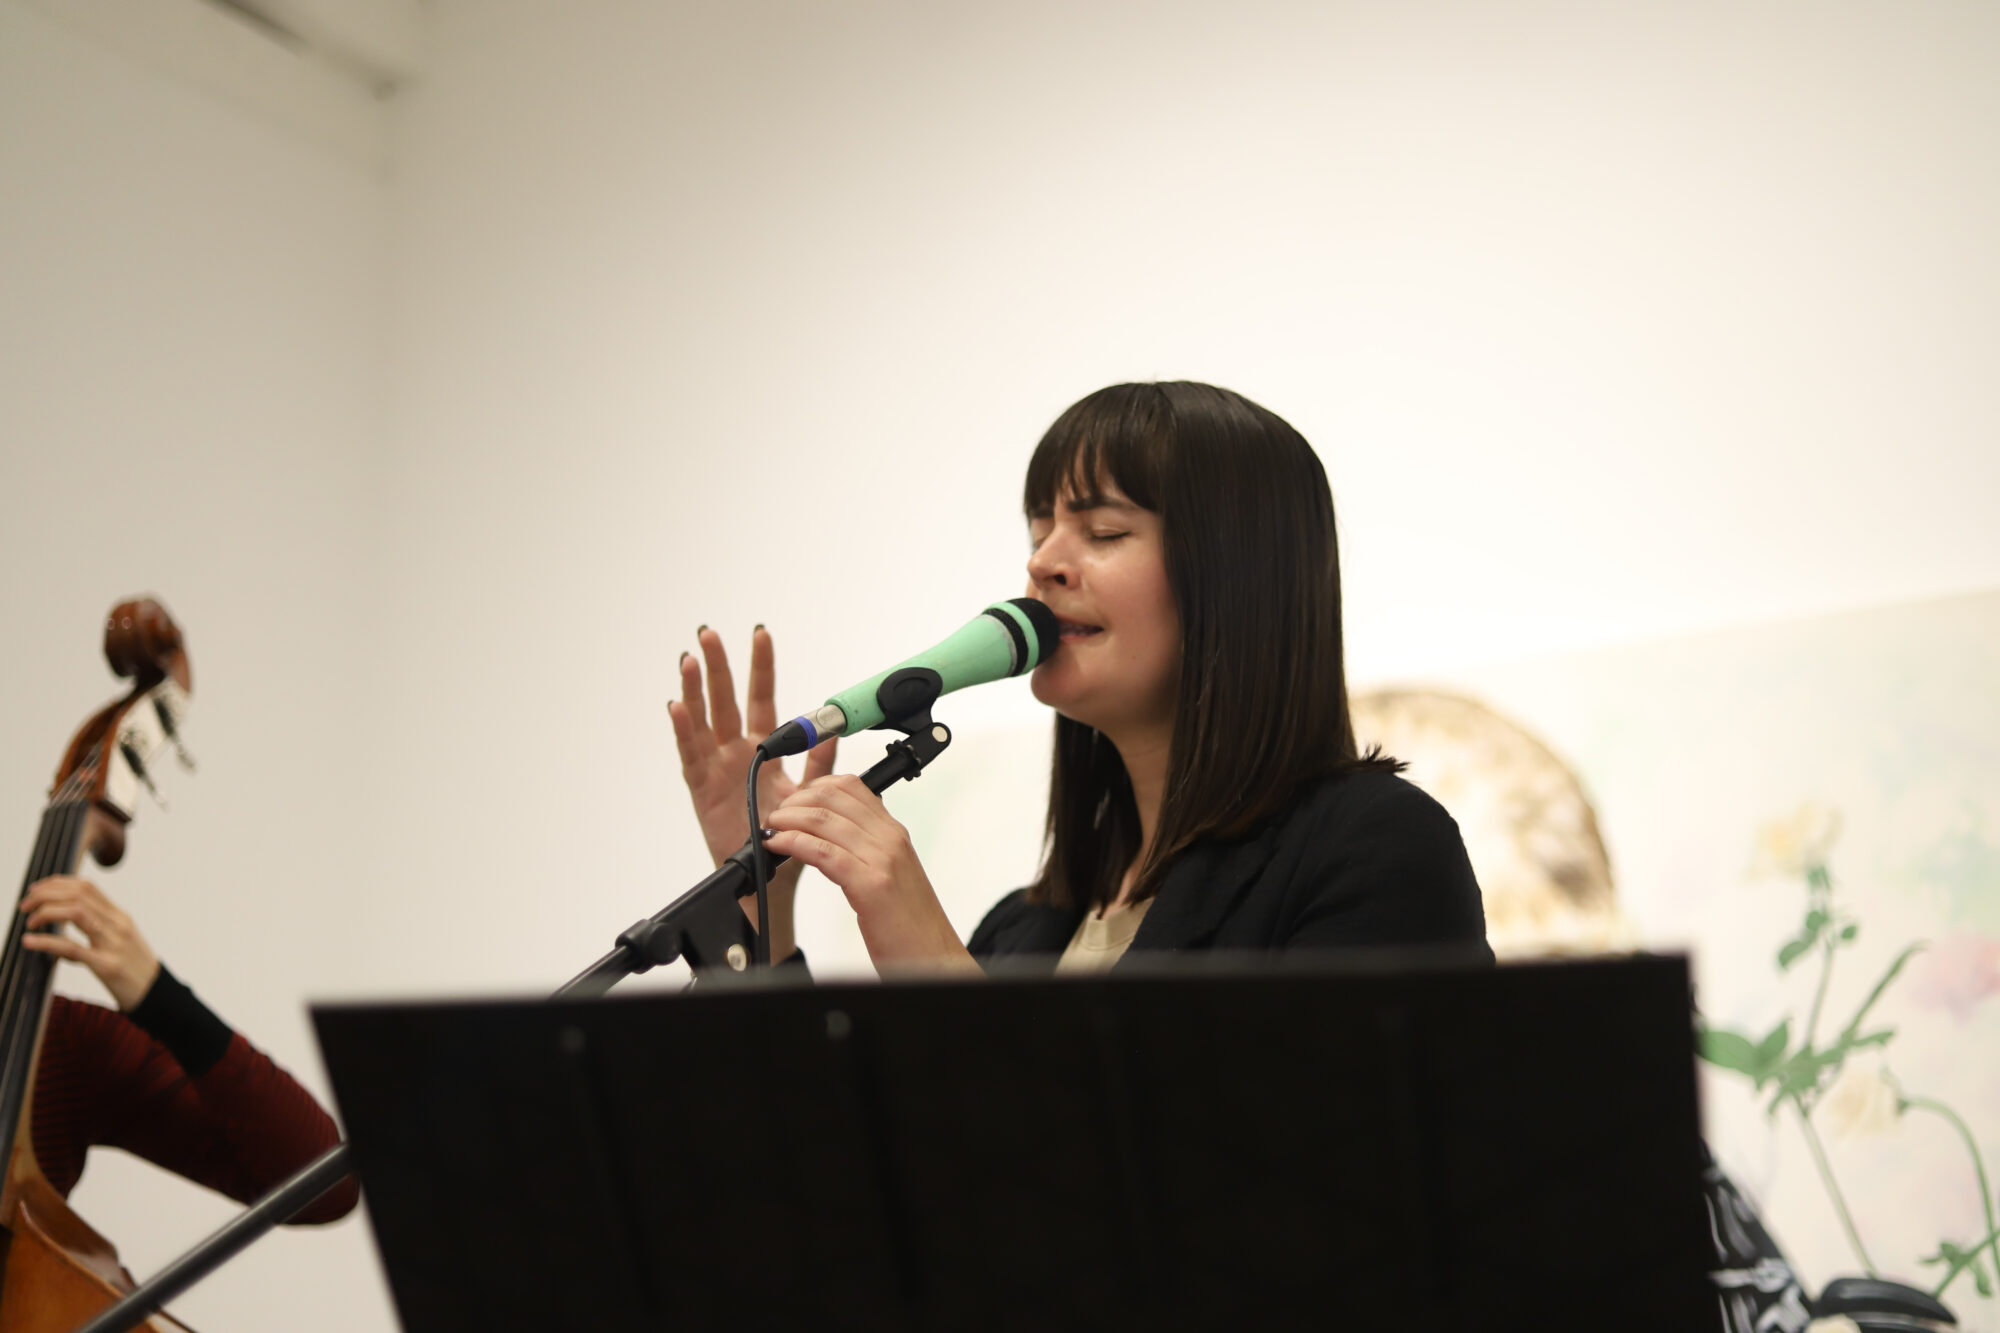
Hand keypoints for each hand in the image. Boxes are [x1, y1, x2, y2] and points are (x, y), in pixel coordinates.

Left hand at [19, 875, 161, 1010]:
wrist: (156, 993)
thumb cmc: (134, 968)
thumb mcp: (120, 939)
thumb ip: (98, 925)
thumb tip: (65, 917)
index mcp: (119, 917)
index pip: (86, 887)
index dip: (57, 883)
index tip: (37, 890)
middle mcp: (118, 924)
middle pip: (78, 894)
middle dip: (45, 895)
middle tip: (25, 906)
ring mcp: (113, 943)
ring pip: (75, 912)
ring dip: (46, 912)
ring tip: (30, 922)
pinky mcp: (106, 965)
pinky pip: (72, 948)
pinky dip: (46, 942)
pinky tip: (30, 942)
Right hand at [668, 625, 836, 955]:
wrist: (770, 880)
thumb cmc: (784, 839)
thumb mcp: (808, 795)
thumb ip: (820, 763)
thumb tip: (832, 730)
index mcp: (763, 750)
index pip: (762, 699)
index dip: (761, 668)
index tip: (761, 635)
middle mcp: (736, 753)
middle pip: (725, 701)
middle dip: (719, 667)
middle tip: (710, 634)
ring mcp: (717, 769)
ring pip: (702, 722)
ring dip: (695, 690)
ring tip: (690, 660)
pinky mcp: (702, 790)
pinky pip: (691, 756)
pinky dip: (684, 731)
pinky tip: (678, 706)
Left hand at [764, 776, 979, 975]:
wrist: (935, 958)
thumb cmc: (908, 924)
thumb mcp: (890, 875)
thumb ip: (867, 850)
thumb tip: (831, 837)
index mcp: (894, 833)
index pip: (851, 787)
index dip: (814, 787)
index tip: (792, 803)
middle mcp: (890, 839)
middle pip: (833, 797)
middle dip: (795, 801)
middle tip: (776, 818)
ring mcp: (883, 859)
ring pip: (824, 820)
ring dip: (788, 820)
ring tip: (771, 830)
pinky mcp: (871, 885)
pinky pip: (823, 852)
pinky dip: (794, 843)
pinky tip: (779, 847)